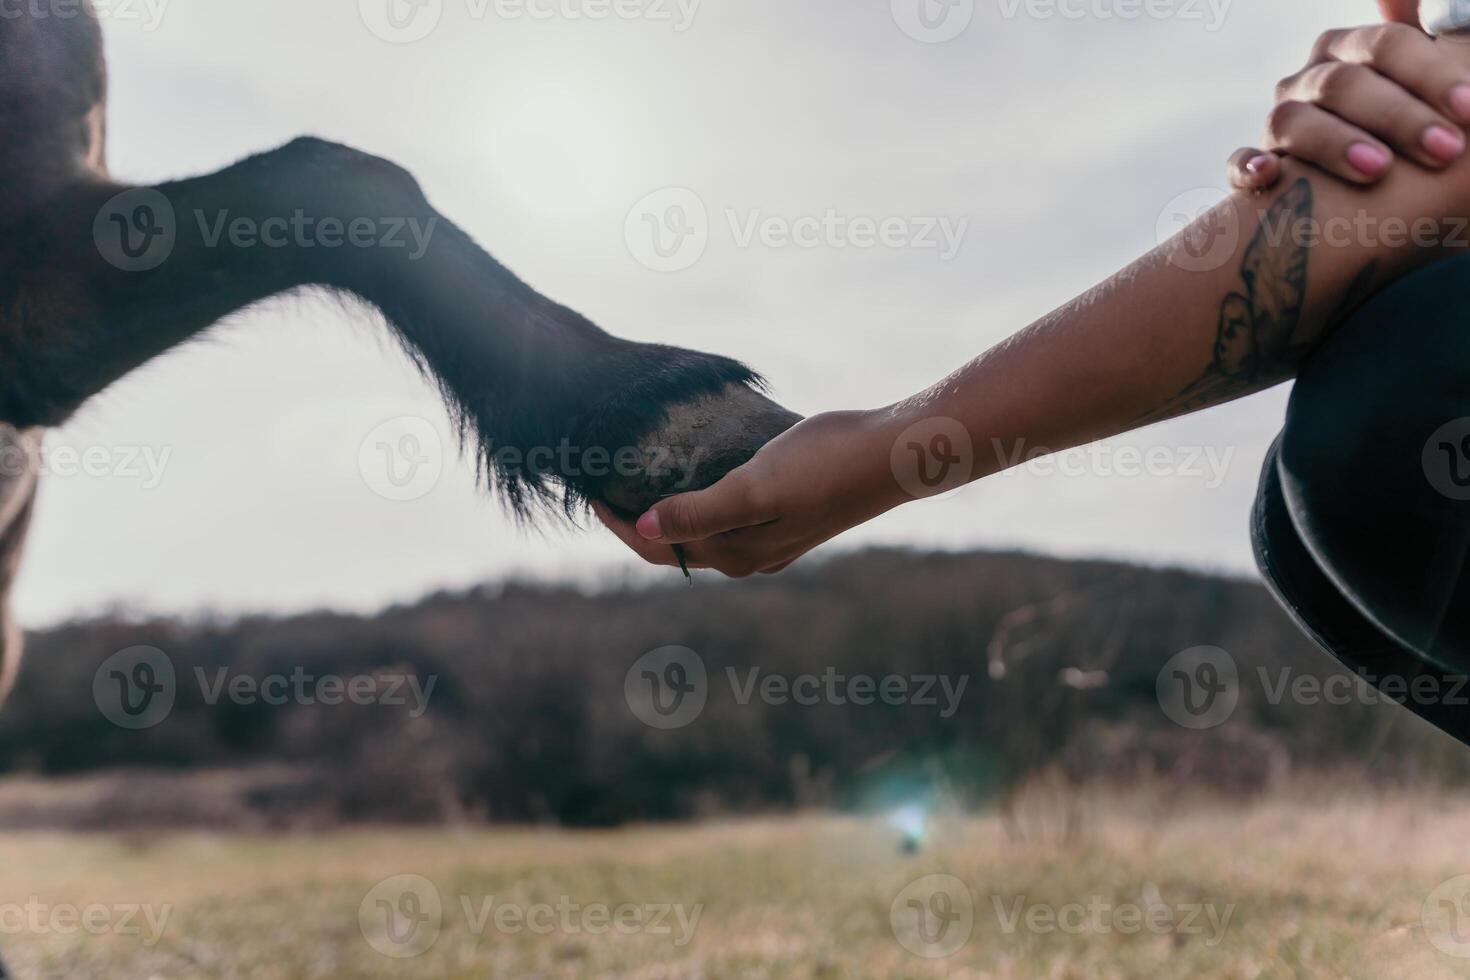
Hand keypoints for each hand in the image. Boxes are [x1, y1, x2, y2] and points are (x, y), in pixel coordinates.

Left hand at [593, 409, 912, 577]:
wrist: (893, 455)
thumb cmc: (824, 466)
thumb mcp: (754, 488)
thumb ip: (699, 512)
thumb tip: (643, 529)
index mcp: (735, 553)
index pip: (656, 547)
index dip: (617, 524)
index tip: (587, 493)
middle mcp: (748, 554)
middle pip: (674, 543)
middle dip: (635, 519)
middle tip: (603, 482)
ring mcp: (771, 537)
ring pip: (700, 529)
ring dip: (666, 510)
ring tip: (638, 476)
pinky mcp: (788, 513)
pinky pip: (727, 512)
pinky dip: (699, 498)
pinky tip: (697, 471)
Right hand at [1228, 19, 1469, 190]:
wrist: (1381, 192)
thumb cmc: (1418, 141)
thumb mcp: (1431, 94)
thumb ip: (1440, 46)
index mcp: (1355, 51)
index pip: (1386, 46)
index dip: (1431, 74)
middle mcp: (1311, 82)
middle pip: (1342, 84)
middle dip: (1397, 116)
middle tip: (1445, 151)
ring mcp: (1280, 125)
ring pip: (1291, 122)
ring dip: (1334, 143)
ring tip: (1378, 170)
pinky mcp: (1254, 170)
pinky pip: (1238, 165)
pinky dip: (1248, 167)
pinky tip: (1269, 175)